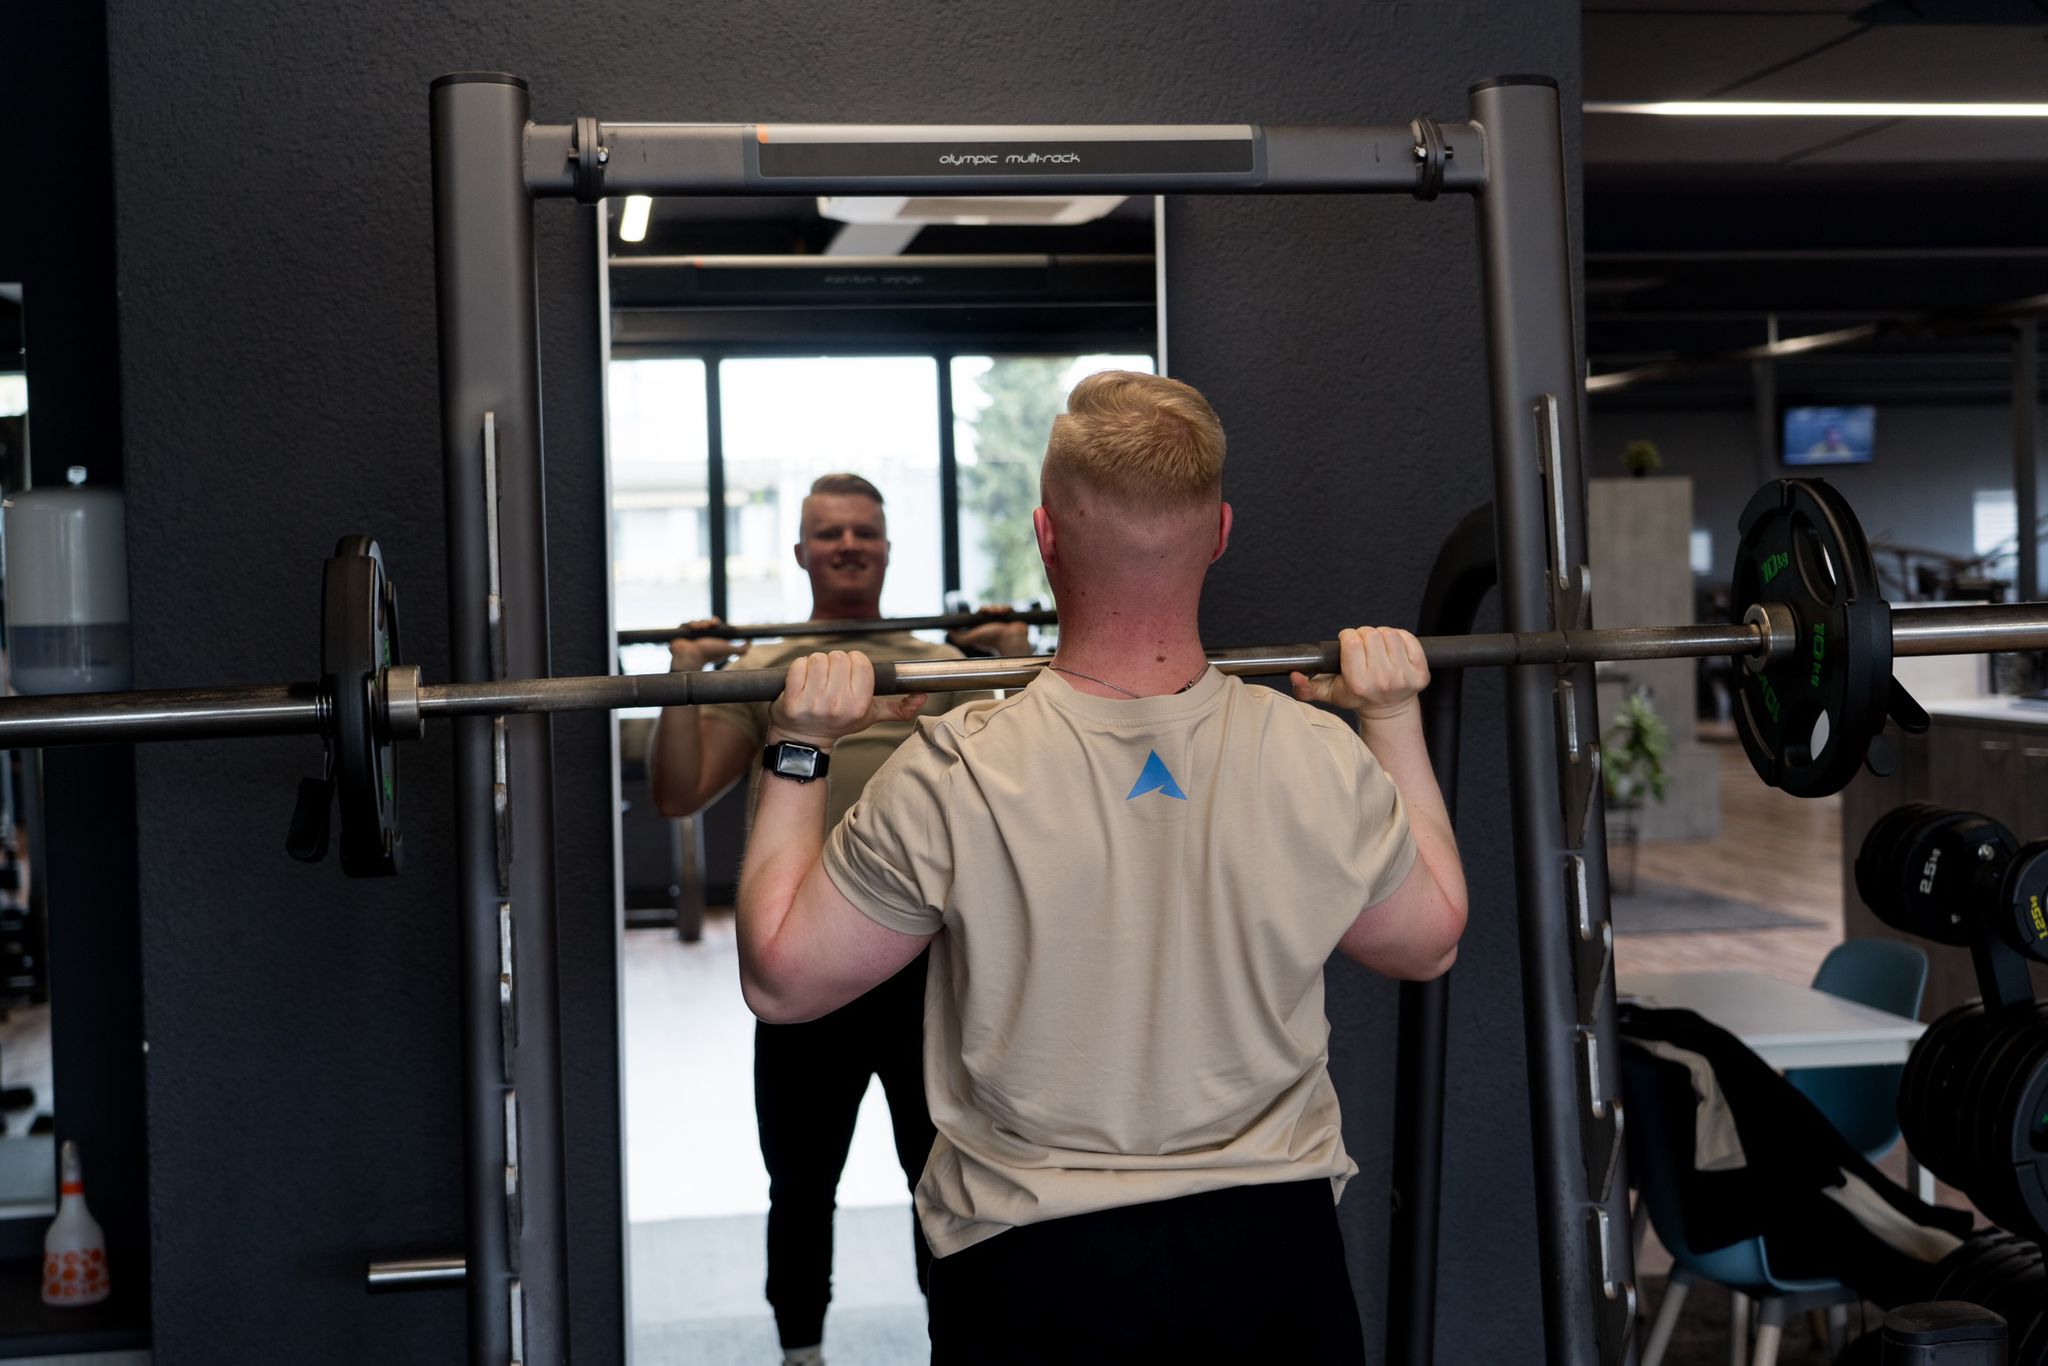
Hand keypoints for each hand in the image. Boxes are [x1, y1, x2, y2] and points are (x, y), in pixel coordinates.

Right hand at [669, 619, 736, 670]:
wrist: (692, 657)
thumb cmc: (709, 655)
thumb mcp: (728, 650)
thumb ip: (741, 649)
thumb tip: (750, 642)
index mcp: (711, 639)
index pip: (714, 625)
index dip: (715, 622)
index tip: (716, 624)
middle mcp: (701, 637)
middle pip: (705, 622)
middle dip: (707, 621)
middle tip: (709, 626)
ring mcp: (690, 635)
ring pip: (696, 622)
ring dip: (699, 623)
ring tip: (701, 629)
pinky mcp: (681, 633)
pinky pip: (686, 623)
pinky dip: (690, 624)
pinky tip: (693, 629)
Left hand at [768, 651, 927, 748]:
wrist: (804, 740)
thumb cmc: (838, 723)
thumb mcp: (869, 717)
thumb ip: (897, 708)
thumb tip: (922, 698)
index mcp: (859, 706)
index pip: (861, 662)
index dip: (854, 662)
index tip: (849, 673)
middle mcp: (837, 705)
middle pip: (839, 657)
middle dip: (834, 663)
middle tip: (830, 679)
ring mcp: (813, 703)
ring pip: (818, 659)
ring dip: (816, 664)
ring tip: (816, 681)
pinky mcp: (791, 700)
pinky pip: (798, 666)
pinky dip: (798, 668)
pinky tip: (801, 681)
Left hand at [947, 603, 1031, 657]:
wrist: (1009, 640)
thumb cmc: (990, 640)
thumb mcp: (970, 638)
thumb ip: (958, 637)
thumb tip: (948, 630)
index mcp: (983, 627)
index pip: (980, 613)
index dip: (981, 610)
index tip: (982, 611)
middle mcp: (993, 623)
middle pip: (989, 608)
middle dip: (989, 608)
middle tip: (989, 612)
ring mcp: (1003, 620)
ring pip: (997, 607)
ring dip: (997, 608)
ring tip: (998, 613)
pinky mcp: (1011, 617)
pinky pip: (1007, 607)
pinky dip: (1005, 608)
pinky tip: (1004, 612)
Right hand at [1290, 626, 1429, 720]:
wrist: (1388, 710)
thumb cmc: (1357, 697)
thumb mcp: (1329, 694)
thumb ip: (1307, 687)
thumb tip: (1295, 675)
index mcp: (1359, 684)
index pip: (1351, 641)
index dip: (1347, 637)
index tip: (1348, 644)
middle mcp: (1382, 681)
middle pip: (1370, 634)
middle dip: (1364, 635)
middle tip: (1363, 647)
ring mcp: (1404, 677)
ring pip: (1389, 634)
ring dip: (1381, 635)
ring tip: (1377, 647)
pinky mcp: (1420, 673)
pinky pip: (1409, 638)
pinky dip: (1400, 637)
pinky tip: (1393, 648)